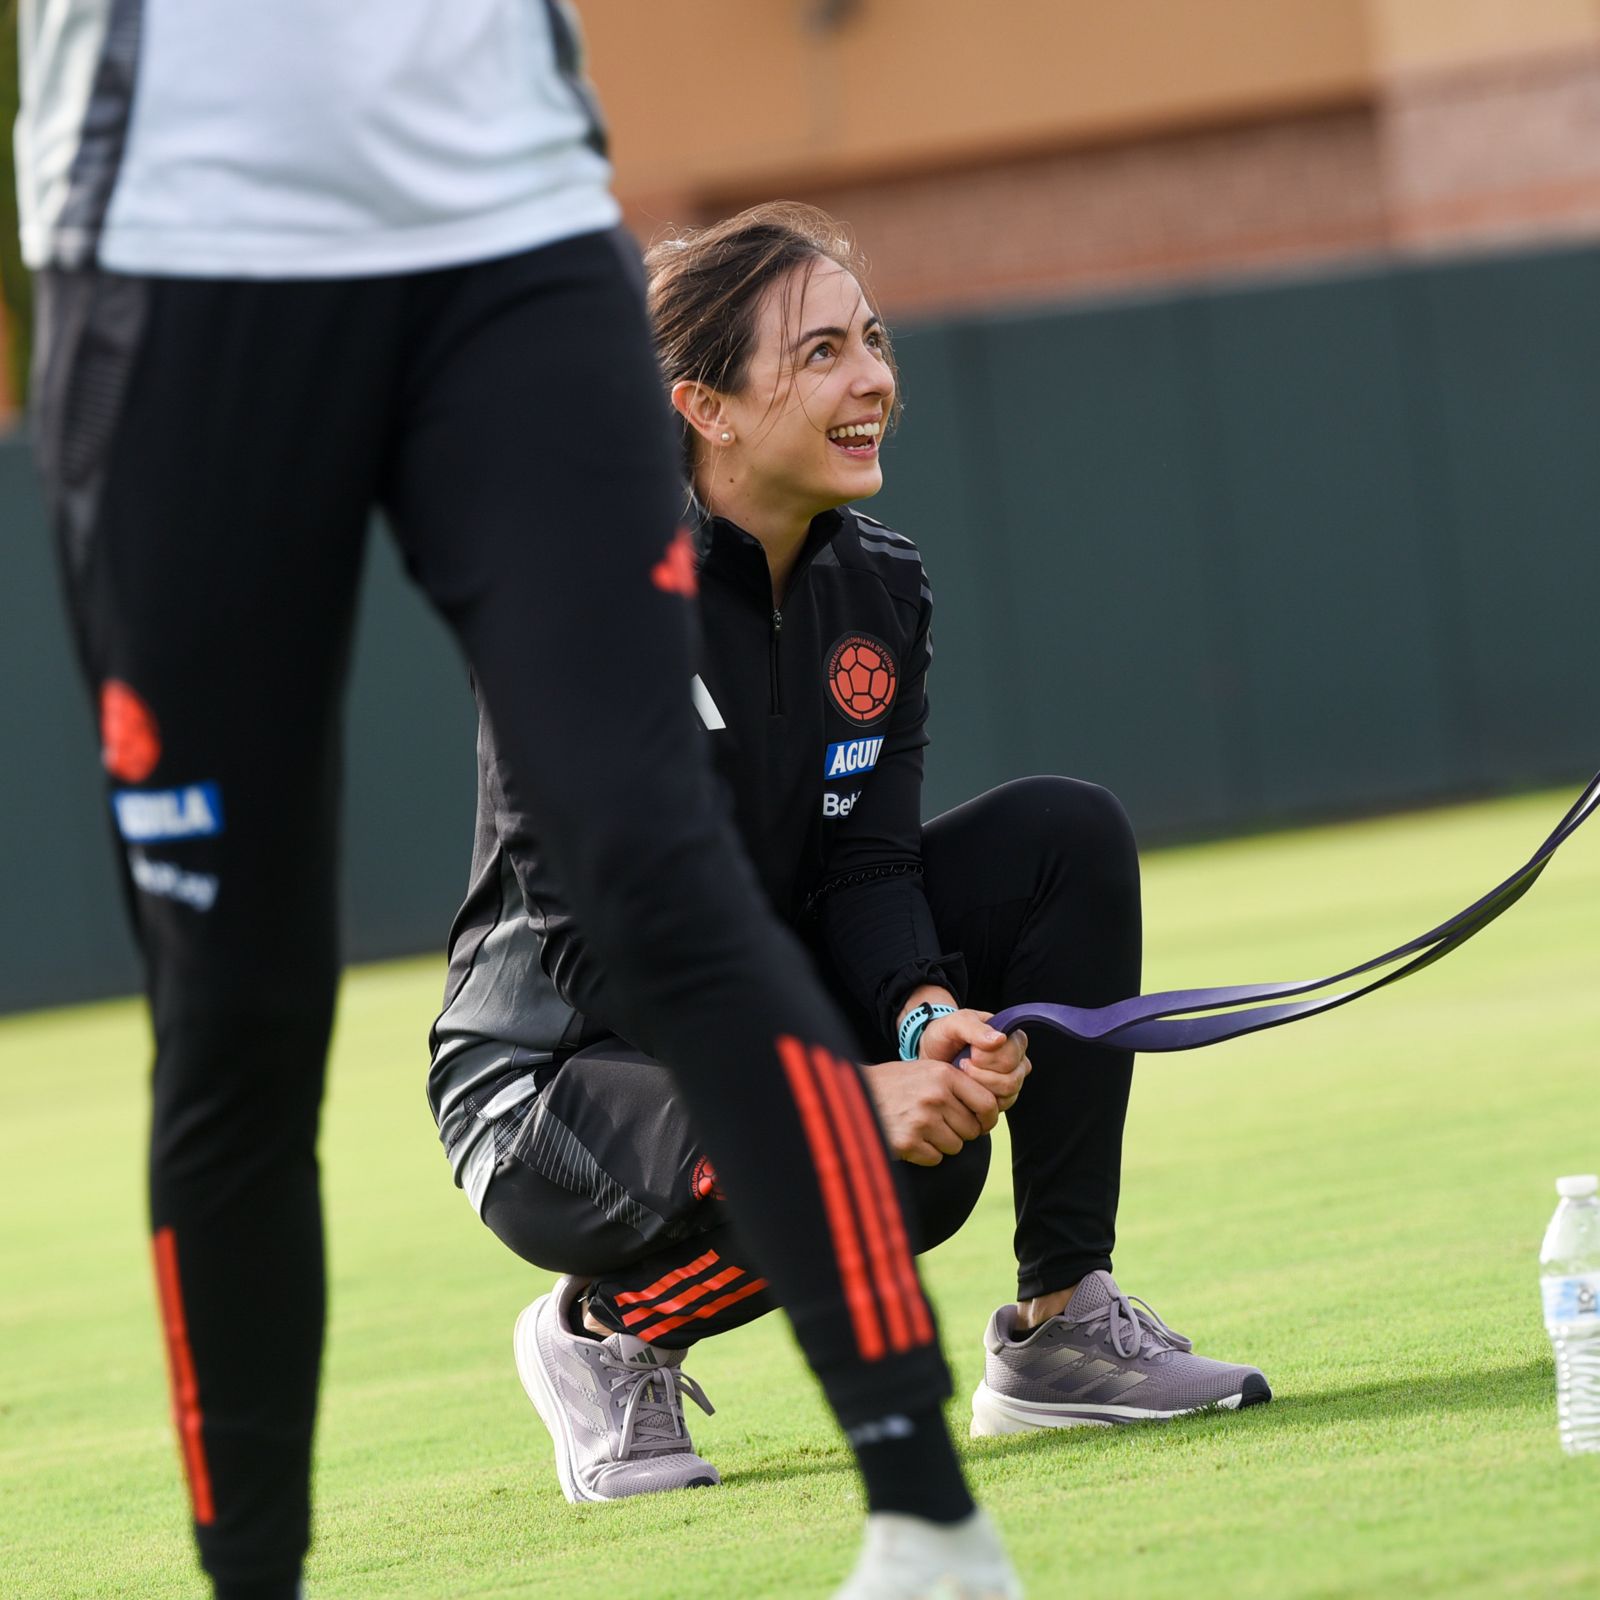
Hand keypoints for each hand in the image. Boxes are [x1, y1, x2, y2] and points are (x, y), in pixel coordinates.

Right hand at [861, 1059, 999, 1165]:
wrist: (850, 1093)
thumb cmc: (892, 1084)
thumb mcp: (924, 1071)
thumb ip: (955, 1085)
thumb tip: (988, 1111)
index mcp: (943, 1074)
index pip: (987, 1104)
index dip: (988, 1119)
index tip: (982, 1124)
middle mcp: (936, 1096)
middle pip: (971, 1130)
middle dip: (960, 1132)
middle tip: (938, 1124)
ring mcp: (922, 1120)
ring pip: (955, 1146)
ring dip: (942, 1143)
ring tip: (920, 1129)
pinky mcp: (908, 1143)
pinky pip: (935, 1159)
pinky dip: (925, 1154)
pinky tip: (909, 1138)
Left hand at [919, 1009, 1030, 1112]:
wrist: (931, 1055)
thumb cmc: (945, 1035)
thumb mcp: (954, 1024)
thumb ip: (974, 1028)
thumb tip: (1000, 1039)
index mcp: (1012, 1037)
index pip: (1012, 1055)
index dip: (989, 1058)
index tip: (970, 1052)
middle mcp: (1017, 1060)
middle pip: (1012, 1078)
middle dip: (982, 1073)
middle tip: (963, 1064)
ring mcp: (1012, 1080)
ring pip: (1008, 1093)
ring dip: (980, 1085)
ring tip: (964, 1073)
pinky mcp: (1002, 1097)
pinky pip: (1001, 1105)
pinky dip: (980, 1098)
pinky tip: (966, 1086)